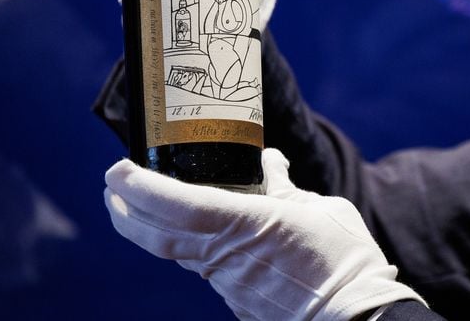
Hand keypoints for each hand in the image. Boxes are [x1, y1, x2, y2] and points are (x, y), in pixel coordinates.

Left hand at [104, 149, 424, 320]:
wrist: (357, 320)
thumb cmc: (344, 261)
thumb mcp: (319, 209)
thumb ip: (286, 187)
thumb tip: (270, 164)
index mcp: (244, 225)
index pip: (176, 205)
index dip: (140, 187)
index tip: (117, 169)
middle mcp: (225, 257)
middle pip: (157, 236)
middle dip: (126, 210)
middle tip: (112, 187)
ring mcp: (227, 284)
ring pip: (180, 252)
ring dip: (157, 227)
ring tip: (148, 202)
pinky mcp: (237, 301)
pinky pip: (206, 267)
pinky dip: (195, 245)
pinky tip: (204, 231)